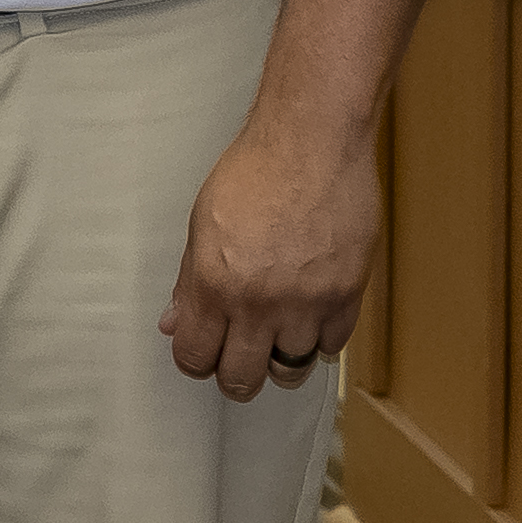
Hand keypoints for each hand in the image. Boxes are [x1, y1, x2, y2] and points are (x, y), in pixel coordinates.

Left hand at [161, 107, 373, 401]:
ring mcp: (306, 302)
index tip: (204, 355)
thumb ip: (188, 282)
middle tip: (239, 362)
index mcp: (213, 284)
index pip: (196, 357)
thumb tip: (174, 324)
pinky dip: (319, 339)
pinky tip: (309, 317)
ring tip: (277, 337)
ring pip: (290, 368)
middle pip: (242, 378)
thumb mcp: (202, 224)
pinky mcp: (347, 294)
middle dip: (236, 377)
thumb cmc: (253, 173)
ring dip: (280, 359)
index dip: (196, 362)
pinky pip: (331, 345)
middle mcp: (258, 302)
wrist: (311, 143)